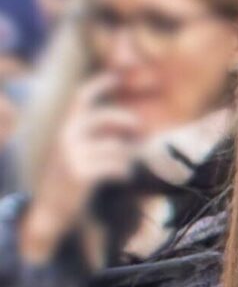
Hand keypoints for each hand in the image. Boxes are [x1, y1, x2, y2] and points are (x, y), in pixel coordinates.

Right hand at [20, 74, 139, 263]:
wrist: (50, 210)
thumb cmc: (70, 180)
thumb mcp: (76, 152)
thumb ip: (95, 136)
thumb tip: (129, 122)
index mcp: (65, 129)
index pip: (80, 99)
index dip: (98, 85)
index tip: (116, 77)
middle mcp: (66, 137)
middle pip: (103, 116)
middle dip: (124, 118)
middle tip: (139, 126)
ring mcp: (72, 155)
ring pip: (116, 147)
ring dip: (126, 156)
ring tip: (123, 166)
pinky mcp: (81, 173)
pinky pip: (116, 166)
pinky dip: (123, 171)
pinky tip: (121, 177)